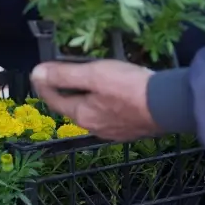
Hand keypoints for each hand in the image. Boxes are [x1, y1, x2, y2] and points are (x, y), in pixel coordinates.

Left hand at [30, 60, 157, 141]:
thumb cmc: (129, 87)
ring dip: (85, 99)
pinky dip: (103, 104)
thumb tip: (36, 73)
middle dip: (64, 92)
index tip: (39, 72)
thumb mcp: (93, 74)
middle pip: (72, 107)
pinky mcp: (130, 130)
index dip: (44, 84)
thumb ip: (64, 75)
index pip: (54, 100)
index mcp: (82, 115)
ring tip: (86, 83)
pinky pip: (109, 116)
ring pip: (91, 113)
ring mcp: (113, 132)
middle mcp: (95, 128)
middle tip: (61, 75)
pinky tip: (111, 96)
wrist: (168, 104)